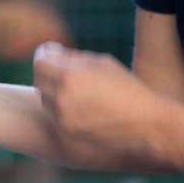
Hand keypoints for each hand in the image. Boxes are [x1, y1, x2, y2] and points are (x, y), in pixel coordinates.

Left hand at [33, 42, 162, 158]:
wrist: (144, 123)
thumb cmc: (125, 87)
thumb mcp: (101, 63)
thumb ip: (71, 57)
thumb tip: (50, 53)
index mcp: (69, 76)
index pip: (40, 61)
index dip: (44, 53)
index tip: (51, 51)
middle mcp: (61, 98)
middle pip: (39, 79)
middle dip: (47, 70)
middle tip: (60, 67)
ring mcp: (61, 117)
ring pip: (45, 97)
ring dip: (53, 89)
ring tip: (75, 86)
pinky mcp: (65, 131)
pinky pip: (53, 114)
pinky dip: (60, 107)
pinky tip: (78, 103)